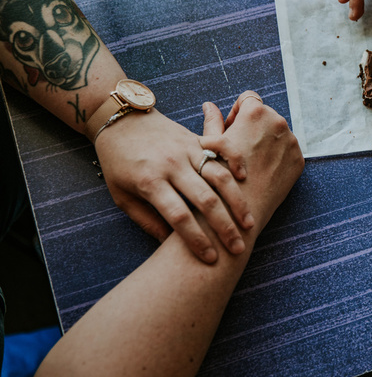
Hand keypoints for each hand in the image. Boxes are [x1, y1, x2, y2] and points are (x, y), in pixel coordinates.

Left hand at [94, 109, 250, 263]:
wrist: (120, 119)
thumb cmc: (117, 161)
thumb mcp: (121, 195)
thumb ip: (146, 220)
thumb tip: (169, 245)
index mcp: (149, 182)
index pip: (178, 216)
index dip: (197, 240)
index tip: (210, 258)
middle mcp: (171, 164)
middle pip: (205, 200)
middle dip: (224, 228)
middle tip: (238, 248)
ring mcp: (186, 149)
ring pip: (220, 176)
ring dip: (237, 202)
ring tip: (249, 223)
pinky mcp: (196, 138)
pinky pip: (222, 148)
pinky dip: (236, 162)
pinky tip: (245, 179)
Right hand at [200, 91, 304, 230]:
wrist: (236, 214)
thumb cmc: (216, 179)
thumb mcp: (209, 145)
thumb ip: (213, 121)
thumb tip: (209, 105)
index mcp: (256, 113)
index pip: (248, 99)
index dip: (236, 113)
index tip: (230, 131)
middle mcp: (278, 123)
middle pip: (265, 117)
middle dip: (252, 129)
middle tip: (238, 151)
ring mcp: (292, 143)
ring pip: (278, 135)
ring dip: (265, 143)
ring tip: (248, 165)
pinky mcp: (298, 161)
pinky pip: (287, 152)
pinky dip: (277, 158)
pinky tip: (260, 173)